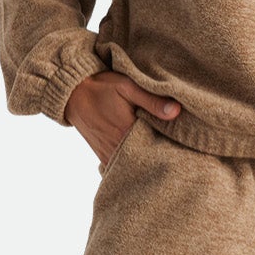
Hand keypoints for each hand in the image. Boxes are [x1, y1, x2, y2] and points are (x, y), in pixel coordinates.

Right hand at [64, 72, 181, 168]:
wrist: (72, 93)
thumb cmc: (101, 87)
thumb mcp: (127, 87)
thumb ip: (152, 100)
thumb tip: (176, 111)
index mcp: (127, 132)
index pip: (157, 148)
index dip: (170, 146)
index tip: (181, 143)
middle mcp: (117, 148)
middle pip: (146, 160)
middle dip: (159, 157)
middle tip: (174, 151)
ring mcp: (108, 154)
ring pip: (133, 166)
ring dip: (145, 161)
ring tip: (159, 155)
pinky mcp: (102, 156)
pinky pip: (120, 167)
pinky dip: (131, 165)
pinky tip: (141, 159)